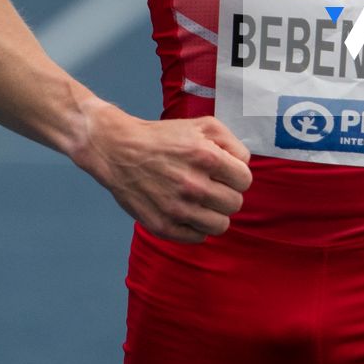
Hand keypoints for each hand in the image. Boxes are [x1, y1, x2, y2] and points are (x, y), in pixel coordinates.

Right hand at [71, 104, 252, 242]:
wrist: (119, 151)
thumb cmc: (163, 137)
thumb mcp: (201, 125)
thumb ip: (231, 142)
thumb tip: (243, 165)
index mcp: (207, 157)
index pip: (245, 180)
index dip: (236, 175)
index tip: (224, 173)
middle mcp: (194, 185)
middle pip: (235, 204)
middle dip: (226, 193)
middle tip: (210, 185)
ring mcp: (178, 209)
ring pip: (220, 226)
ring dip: (214, 213)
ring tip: (201, 201)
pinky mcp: (163, 227)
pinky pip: (198, 238)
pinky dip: (196, 227)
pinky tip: (186, 211)